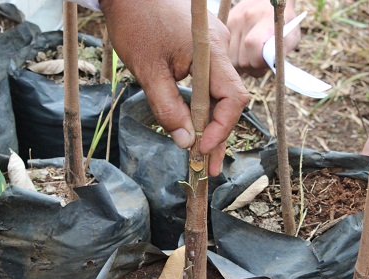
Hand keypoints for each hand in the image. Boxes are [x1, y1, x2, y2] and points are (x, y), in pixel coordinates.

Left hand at [100, 0, 248, 175]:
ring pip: (220, 94)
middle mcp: (221, 51)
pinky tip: (197, 125)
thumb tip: (185, 141)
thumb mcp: (148, 70)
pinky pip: (211, 84)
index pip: (232, 98)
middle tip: (207, 166)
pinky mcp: (204, 51)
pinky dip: (204, 106)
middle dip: (218, 135)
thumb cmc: (136, 23)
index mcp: (212, 53)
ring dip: (211, 124)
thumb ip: (167, 107)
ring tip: (202, 154)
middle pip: (230, 100)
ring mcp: (214, 50)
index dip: (221, 128)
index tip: (201, 149)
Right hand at [227, 0, 300, 76]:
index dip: (259, 62)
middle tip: (261, 65)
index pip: (253, 46)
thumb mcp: (292, 34)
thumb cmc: (284, 22)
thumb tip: (272, 65)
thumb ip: (283, 50)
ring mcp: (233, 22)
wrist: (269, 0)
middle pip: (242, 60)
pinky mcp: (226, 26)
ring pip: (232, 60)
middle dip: (252, 68)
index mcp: (265, 19)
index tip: (266, 65)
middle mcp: (245, 18)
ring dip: (242, 65)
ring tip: (252, 59)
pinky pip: (227, 53)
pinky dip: (236, 58)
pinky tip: (244, 53)